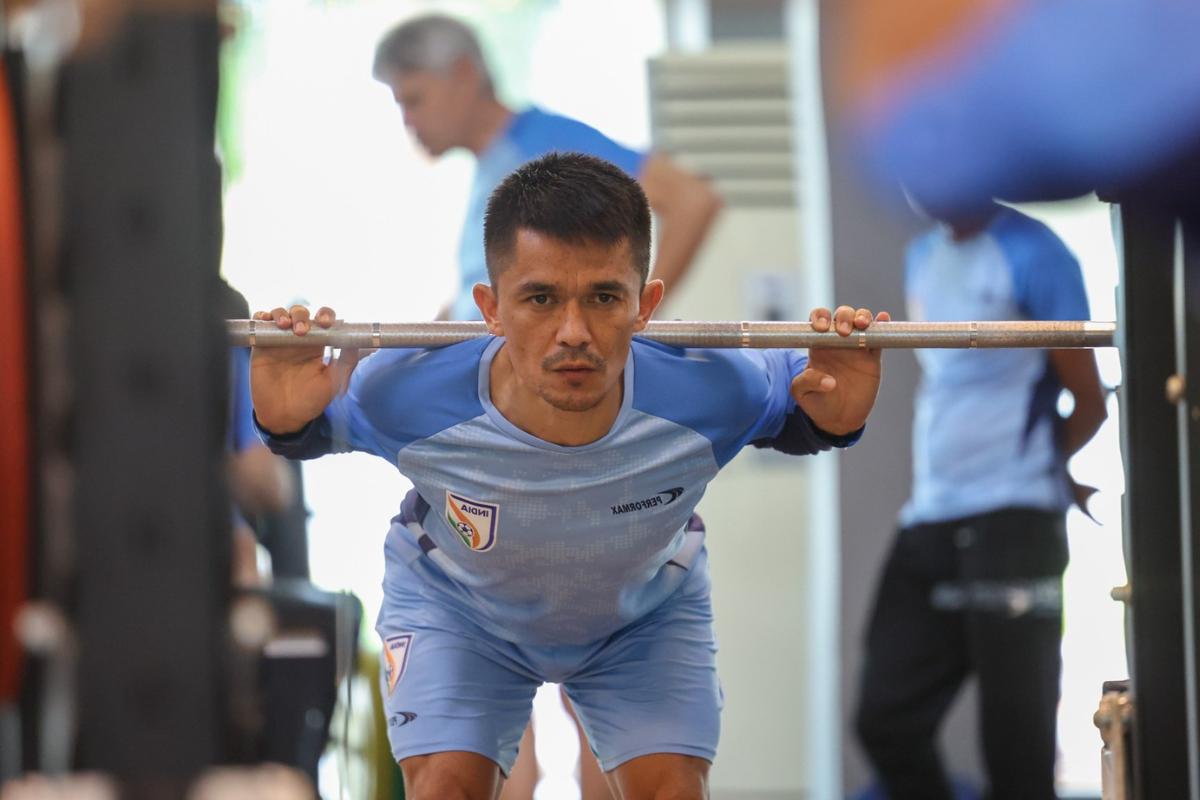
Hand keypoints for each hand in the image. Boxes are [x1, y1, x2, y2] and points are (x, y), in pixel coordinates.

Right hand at [249, 305, 359, 433]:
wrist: (285, 417)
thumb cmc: (311, 400)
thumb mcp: (333, 382)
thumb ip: (346, 362)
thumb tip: (358, 342)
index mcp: (318, 345)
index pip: (323, 320)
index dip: (325, 315)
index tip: (326, 323)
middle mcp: (299, 339)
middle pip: (301, 313)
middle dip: (302, 315)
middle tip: (302, 331)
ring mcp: (279, 341)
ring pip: (281, 314)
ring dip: (283, 314)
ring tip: (286, 326)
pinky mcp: (261, 345)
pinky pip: (260, 323)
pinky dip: (262, 315)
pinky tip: (266, 320)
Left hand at [791, 306, 889, 435]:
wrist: (838, 419)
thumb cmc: (816, 402)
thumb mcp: (802, 394)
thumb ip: (807, 382)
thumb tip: (829, 381)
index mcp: (818, 345)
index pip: (818, 320)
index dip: (820, 317)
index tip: (821, 327)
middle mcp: (838, 341)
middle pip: (842, 315)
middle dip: (844, 316)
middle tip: (843, 330)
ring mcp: (856, 348)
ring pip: (861, 321)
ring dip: (862, 316)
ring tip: (861, 324)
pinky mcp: (872, 358)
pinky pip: (879, 338)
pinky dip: (883, 326)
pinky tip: (884, 318)